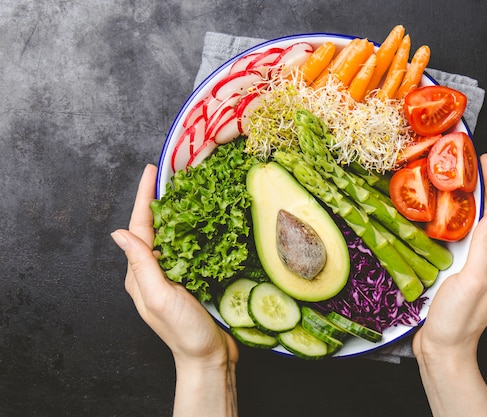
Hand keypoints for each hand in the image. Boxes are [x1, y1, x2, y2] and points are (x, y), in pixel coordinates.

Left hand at [111, 164, 237, 415]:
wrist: (208, 356)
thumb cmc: (184, 331)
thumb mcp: (159, 295)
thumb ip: (141, 263)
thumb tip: (119, 232)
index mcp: (140, 274)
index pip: (139, 227)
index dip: (144, 197)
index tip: (151, 171)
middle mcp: (152, 272)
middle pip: (153, 227)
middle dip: (158, 199)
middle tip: (169, 173)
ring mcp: (171, 276)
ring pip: (171, 236)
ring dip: (175, 211)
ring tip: (184, 189)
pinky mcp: (189, 280)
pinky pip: (187, 249)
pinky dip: (191, 230)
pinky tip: (201, 221)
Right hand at [412, 153, 486, 415]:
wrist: (442, 348)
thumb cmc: (457, 318)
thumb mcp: (474, 278)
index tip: (485, 161)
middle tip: (471, 163)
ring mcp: (479, 265)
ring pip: (481, 224)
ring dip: (474, 199)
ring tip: (460, 179)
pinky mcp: (464, 269)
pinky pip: (466, 236)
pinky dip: (459, 217)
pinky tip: (446, 211)